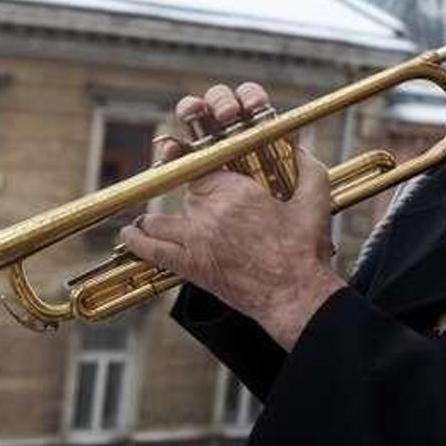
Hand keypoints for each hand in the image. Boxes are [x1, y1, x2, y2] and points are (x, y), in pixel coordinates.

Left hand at [120, 82, 344, 349]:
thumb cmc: (304, 251)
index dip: (204, 165)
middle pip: (188, 192)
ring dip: (158, 219)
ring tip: (152, 220)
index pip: (206, 165)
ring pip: (163, 220)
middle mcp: (211, 210)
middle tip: (210, 206)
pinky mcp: (191, 266)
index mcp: (237, 190)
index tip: (204, 165)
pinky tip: (130, 235)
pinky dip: (138, 242)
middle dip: (197, 196)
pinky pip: (154, 251)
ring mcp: (196, 239)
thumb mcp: (315, 201)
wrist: (294, 295)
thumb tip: (303, 150)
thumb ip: (309, 169)